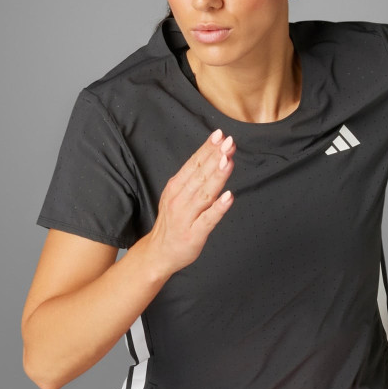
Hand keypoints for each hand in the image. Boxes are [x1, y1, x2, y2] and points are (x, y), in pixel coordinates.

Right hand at [145, 129, 235, 276]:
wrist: (158, 253)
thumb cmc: (173, 223)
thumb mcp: (177, 196)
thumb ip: (194, 179)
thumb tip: (214, 157)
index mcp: (176, 188)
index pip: (194, 164)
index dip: (207, 149)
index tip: (220, 134)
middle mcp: (179, 200)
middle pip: (200, 175)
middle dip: (215, 157)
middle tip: (228, 141)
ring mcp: (186, 217)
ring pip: (204, 194)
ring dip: (217, 176)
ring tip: (228, 160)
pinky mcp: (194, 234)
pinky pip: (208, 219)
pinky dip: (218, 208)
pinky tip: (229, 197)